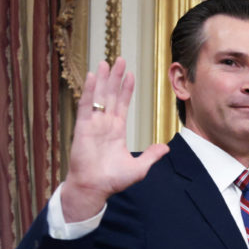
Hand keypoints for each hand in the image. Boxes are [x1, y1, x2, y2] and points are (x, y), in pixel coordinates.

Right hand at [61, 58, 169, 220]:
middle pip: (111, 95)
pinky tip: (94, 77)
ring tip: (107, 62)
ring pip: (99, 96)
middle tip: (120, 59)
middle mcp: (105, 124)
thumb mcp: (139, 168)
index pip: (122, 104)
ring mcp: (93, 124)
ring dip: (104, 79)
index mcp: (117, 131)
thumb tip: (166, 148)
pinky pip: (87, 105)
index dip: (126, 89)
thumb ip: (151, 155)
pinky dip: (90, 91)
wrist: (95, 188)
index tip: (130, 74)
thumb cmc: (112, 180)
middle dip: (116, 78)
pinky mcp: (83, 127)